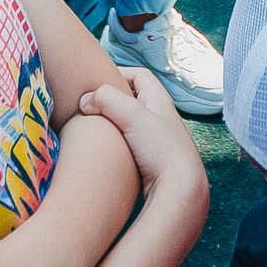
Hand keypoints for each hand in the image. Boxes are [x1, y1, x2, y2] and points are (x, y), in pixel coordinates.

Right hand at [77, 69, 205, 197]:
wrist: (181, 193)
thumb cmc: (163, 152)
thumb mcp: (134, 116)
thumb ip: (108, 100)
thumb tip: (85, 100)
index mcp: (160, 102)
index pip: (139, 76)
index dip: (118, 73)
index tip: (96, 83)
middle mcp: (161, 119)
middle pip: (133, 100)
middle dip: (112, 101)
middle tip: (91, 107)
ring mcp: (157, 142)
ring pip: (130, 125)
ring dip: (113, 125)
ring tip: (94, 131)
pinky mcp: (152, 163)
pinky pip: (130, 147)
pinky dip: (117, 146)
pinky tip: (106, 154)